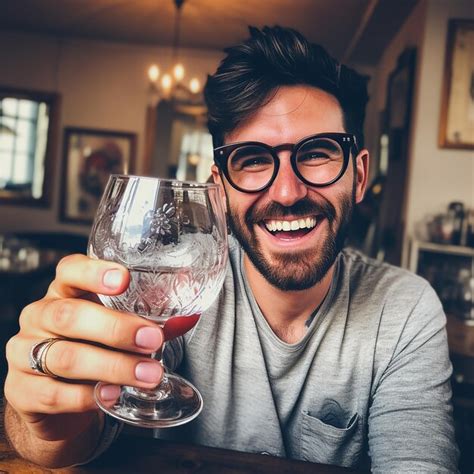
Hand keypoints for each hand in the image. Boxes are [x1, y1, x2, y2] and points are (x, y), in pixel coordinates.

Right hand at [4, 254, 167, 443]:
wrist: (60, 398)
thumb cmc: (94, 348)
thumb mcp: (117, 329)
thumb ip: (150, 322)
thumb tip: (190, 317)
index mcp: (64, 291)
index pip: (70, 271)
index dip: (94, 272)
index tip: (124, 279)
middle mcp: (40, 315)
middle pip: (70, 315)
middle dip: (116, 328)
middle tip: (153, 339)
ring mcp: (24, 352)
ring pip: (66, 356)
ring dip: (113, 366)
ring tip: (148, 374)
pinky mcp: (22, 390)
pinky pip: (54, 393)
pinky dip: (89, 396)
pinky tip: (114, 396)